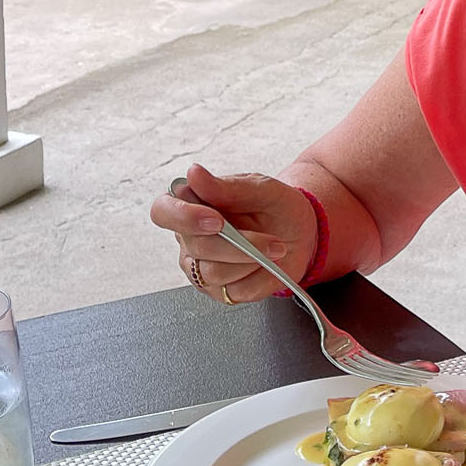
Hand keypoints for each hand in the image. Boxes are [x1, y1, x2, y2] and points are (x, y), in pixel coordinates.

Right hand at [151, 162, 318, 304]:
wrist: (301, 233)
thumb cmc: (276, 207)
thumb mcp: (262, 189)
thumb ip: (227, 186)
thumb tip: (193, 174)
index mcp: (192, 205)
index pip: (163, 211)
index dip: (183, 217)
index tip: (216, 219)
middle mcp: (189, 239)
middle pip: (197, 247)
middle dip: (239, 244)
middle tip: (272, 240)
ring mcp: (201, 268)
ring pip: (214, 273)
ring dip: (252, 260)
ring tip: (275, 248)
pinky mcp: (220, 291)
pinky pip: (235, 291)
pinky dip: (260, 278)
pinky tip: (269, 265)